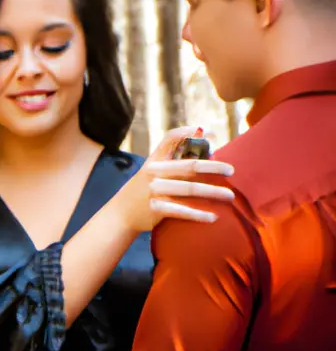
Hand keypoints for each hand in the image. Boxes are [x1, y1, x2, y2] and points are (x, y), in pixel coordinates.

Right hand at [119, 127, 234, 232]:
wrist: (120, 214)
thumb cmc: (143, 191)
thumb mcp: (152, 172)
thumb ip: (172, 162)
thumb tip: (204, 151)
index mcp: (154, 160)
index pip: (171, 139)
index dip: (190, 133)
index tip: (210, 133)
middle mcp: (154, 173)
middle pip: (188, 166)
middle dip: (212, 166)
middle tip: (231, 170)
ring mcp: (154, 191)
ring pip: (189, 189)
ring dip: (212, 192)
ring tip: (230, 196)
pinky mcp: (156, 209)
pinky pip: (181, 211)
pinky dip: (198, 214)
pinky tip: (213, 217)